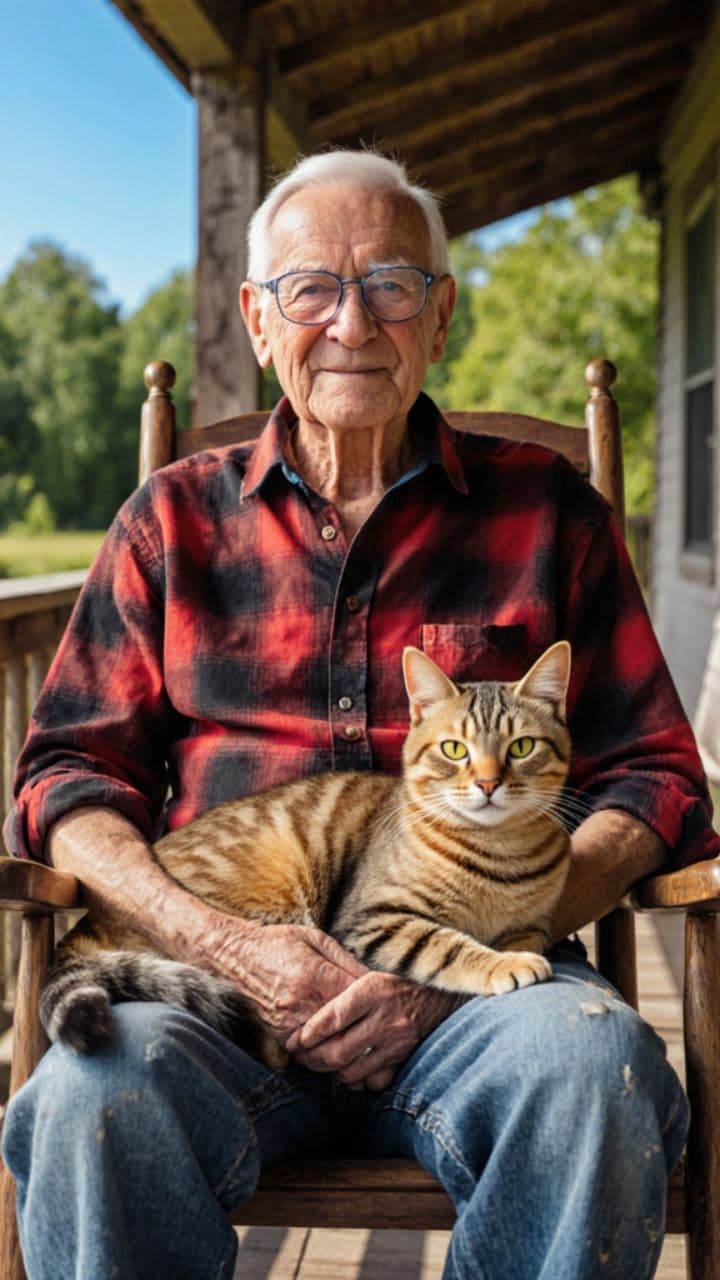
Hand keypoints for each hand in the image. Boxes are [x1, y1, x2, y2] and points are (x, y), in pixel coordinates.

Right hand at [201, 917, 367, 1042]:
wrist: (231, 956)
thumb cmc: (275, 943)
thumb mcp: (314, 938)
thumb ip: (345, 960)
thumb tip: (373, 978)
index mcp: (315, 976)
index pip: (358, 999)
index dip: (375, 1002)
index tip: (385, 1000)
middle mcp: (302, 1004)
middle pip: (347, 1030)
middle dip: (366, 1030)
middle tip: (380, 1028)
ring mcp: (289, 1024)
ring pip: (330, 1049)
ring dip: (348, 1048)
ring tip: (363, 1042)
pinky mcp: (278, 1036)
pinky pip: (308, 1056)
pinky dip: (324, 1055)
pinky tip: (336, 1046)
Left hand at [285, 971, 460, 1090]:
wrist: (442, 993)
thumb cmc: (398, 983)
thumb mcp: (371, 977)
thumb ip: (343, 995)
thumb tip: (309, 1021)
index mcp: (373, 989)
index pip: (331, 1018)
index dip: (308, 1033)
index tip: (295, 1040)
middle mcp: (385, 1015)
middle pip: (338, 1049)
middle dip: (313, 1058)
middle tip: (302, 1057)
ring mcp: (397, 1039)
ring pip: (351, 1069)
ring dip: (331, 1072)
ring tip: (322, 1064)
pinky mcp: (404, 1055)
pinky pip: (372, 1079)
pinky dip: (356, 1080)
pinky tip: (348, 1071)